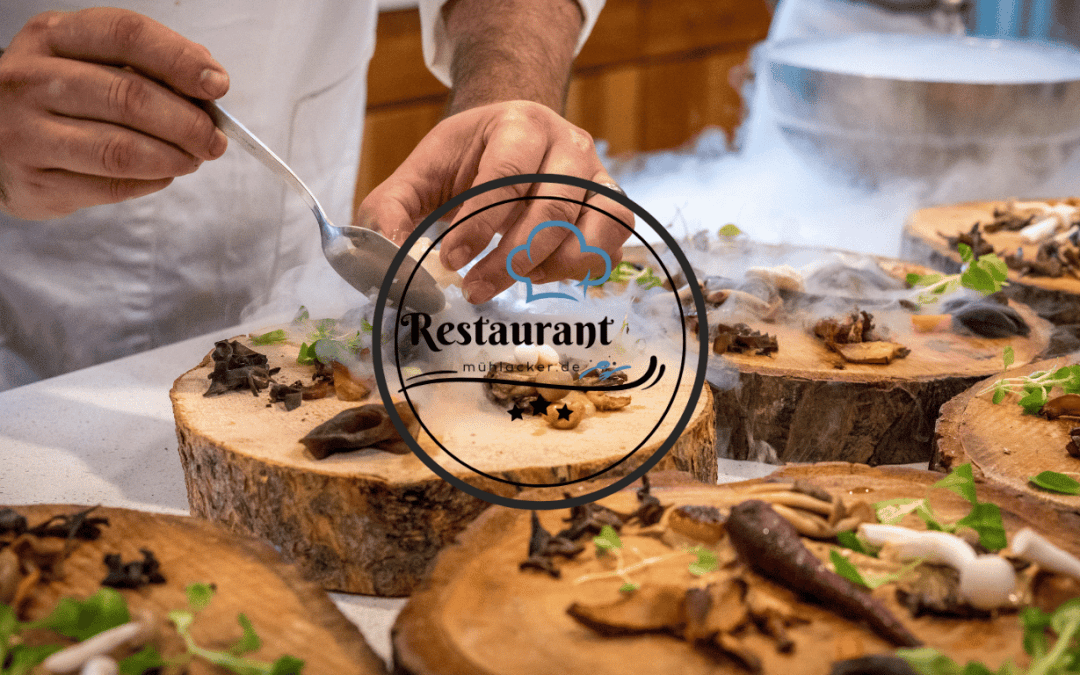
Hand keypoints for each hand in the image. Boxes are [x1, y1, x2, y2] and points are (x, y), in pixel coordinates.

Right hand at [0, 8, 229, 219]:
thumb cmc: (57, 98)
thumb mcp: (88, 62)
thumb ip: (144, 65)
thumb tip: (208, 78)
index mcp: (51, 37)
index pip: (126, 35)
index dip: (179, 60)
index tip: (217, 85)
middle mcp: (29, 80)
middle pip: (129, 97)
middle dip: (187, 122)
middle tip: (215, 139)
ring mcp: (25, 133)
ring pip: (121, 149)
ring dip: (173, 157)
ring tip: (193, 159)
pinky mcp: (34, 182)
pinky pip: (111, 185)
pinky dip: (150, 182)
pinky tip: (161, 175)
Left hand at [356, 100, 633, 304]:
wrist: (511, 140)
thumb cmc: (463, 161)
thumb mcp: (418, 176)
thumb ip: (391, 213)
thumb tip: (389, 260)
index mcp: (518, 124)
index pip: (506, 175)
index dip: (479, 225)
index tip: (452, 261)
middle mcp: (568, 143)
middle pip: (552, 208)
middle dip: (510, 258)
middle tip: (474, 289)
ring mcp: (597, 174)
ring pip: (591, 227)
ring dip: (550, 266)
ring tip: (513, 279)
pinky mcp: (612, 203)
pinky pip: (614, 241)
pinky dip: (584, 267)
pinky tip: (546, 274)